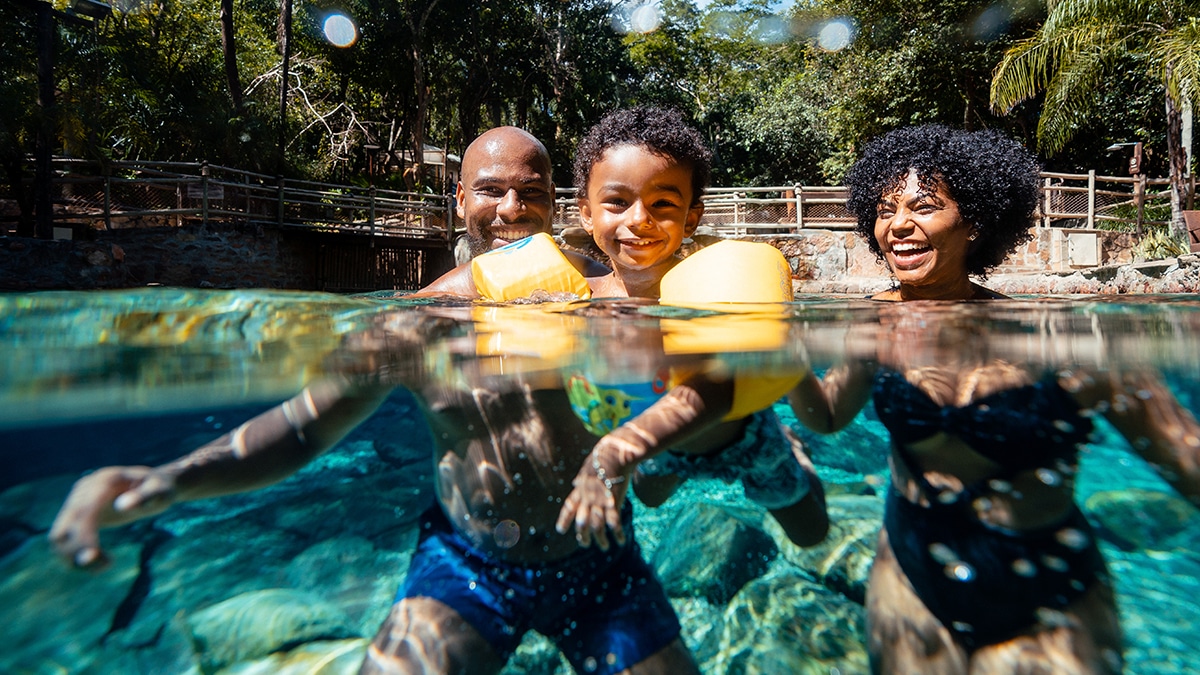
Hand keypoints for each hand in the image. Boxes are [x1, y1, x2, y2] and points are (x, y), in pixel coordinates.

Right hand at [48, 465, 178, 568]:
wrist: (151, 484)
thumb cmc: (159, 488)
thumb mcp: (160, 491)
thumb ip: (144, 497)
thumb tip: (122, 506)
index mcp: (104, 482)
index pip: (83, 511)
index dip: (83, 536)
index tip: (93, 557)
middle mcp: (84, 490)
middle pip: (64, 527)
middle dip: (77, 552)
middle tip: (105, 566)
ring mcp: (76, 502)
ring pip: (58, 537)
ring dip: (73, 558)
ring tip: (105, 565)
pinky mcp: (76, 515)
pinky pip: (63, 540)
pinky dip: (74, 556)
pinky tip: (100, 562)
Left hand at [555, 445, 629, 550]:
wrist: (614, 455)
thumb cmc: (603, 458)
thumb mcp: (587, 469)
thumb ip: (581, 479)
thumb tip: (575, 481)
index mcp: (580, 490)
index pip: (569, 507)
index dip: (564, 520)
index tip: (560, 530)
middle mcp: (587, 499)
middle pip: (581, 522)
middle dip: (582, 535)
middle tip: (584, 544)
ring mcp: (599, 502)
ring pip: (596, 527)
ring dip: (600, 540)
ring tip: (603, 547)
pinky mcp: (613, 503)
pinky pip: (614, 524)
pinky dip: (618, 534)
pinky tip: (621, 541)